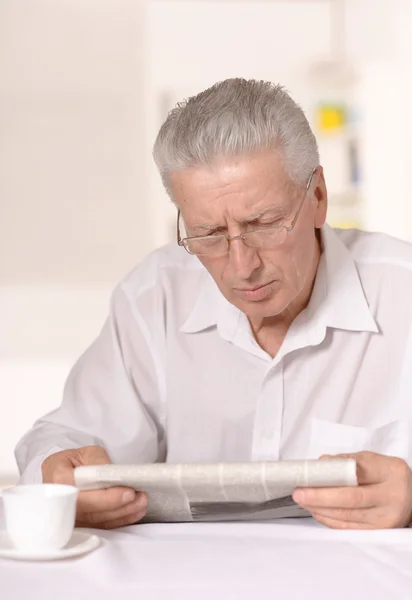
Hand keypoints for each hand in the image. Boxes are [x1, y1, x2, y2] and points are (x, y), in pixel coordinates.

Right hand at [42, 445, 147, 528]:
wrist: (68, 472)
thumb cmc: (77, 461)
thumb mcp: (87, 452)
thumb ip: (98, 462)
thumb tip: (112, 477)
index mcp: (56, 476)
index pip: (80, 491)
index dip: (104, 496)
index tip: (128, 492)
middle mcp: (56, 501)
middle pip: (88, 510)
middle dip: (116, 506)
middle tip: (138, 498)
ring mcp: (66, 517)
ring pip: (95, 521)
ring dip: (122, 513)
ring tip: (141, 502)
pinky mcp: (79, 526)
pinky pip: (100, 527)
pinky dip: (119, 520)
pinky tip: (135, 512)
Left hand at [292, 451, 411, 528]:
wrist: (411, 497)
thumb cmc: (387, 475)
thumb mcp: (373, 460)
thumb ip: (348, 461)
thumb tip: (322, 463)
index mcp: (391, 473)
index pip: (357, 475)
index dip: (331, 477)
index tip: (309, 475)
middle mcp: (392, 498)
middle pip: (351, 500)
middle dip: (320, 497)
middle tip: (299, 492)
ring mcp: (386, 518)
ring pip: (348, 517)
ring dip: (321, 509)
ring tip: (303, 501)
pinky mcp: (378, 532)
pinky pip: (350, 528)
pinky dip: (330, 520)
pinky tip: (316, 512)